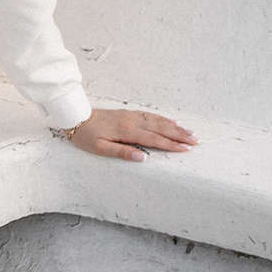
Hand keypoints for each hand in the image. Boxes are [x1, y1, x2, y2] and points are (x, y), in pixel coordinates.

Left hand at [65, 108, 196, 161]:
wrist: (75, 116)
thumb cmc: (85, 135)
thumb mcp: (99, 148)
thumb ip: (121, 152)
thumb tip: (141, 158)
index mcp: (126, 132)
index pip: (153, 140)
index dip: (170, 145)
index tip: (185, 149)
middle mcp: (132, 122)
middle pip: (160, 129)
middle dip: (179, 135)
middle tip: (196, 140)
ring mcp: (130, 116)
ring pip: (157, 121)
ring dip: (174, 127)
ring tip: (189, 132)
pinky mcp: (127, 113)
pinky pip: (149, 116)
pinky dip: (162, 118)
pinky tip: (170, 121)